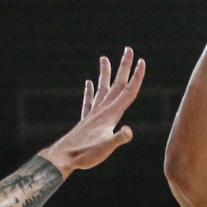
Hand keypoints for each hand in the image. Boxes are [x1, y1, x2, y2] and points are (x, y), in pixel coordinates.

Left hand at [43, 48, 145, 173]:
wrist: (65, 157)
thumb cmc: (87, 154)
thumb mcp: (107, 148)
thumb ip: (119, 138)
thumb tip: (129, 131)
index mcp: (111, 114)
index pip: (128, 92)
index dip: (137, 77)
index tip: (142, 61)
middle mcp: (102, 110)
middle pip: (117, 84)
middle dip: (124, 67)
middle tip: (128, 50)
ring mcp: (93, 114)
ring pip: (102, 88)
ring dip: (105, 73)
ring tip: (104, 58)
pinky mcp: (86, 120)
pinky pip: (89, 101)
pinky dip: (89, 91)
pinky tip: (88, 83)